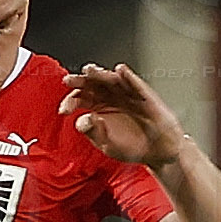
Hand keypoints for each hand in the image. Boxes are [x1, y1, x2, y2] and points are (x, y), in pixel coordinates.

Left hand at [60, 63, 186, 167]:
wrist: (156, 151)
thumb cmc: (130, 147)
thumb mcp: (106, 144)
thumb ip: (93, 132)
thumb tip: (83, 119)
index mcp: (96, 108)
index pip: (79, 98)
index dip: (70, 102)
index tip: (64, 110)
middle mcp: (109, 97)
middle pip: (91, 84)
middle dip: (79, 81)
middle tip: (68, 80)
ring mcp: (125, 94)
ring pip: (110, 80)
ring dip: (99, 73)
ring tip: (89, 70)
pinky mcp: (142, 95)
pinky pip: (134, 83)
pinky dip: (127, 76)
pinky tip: (120, 70)